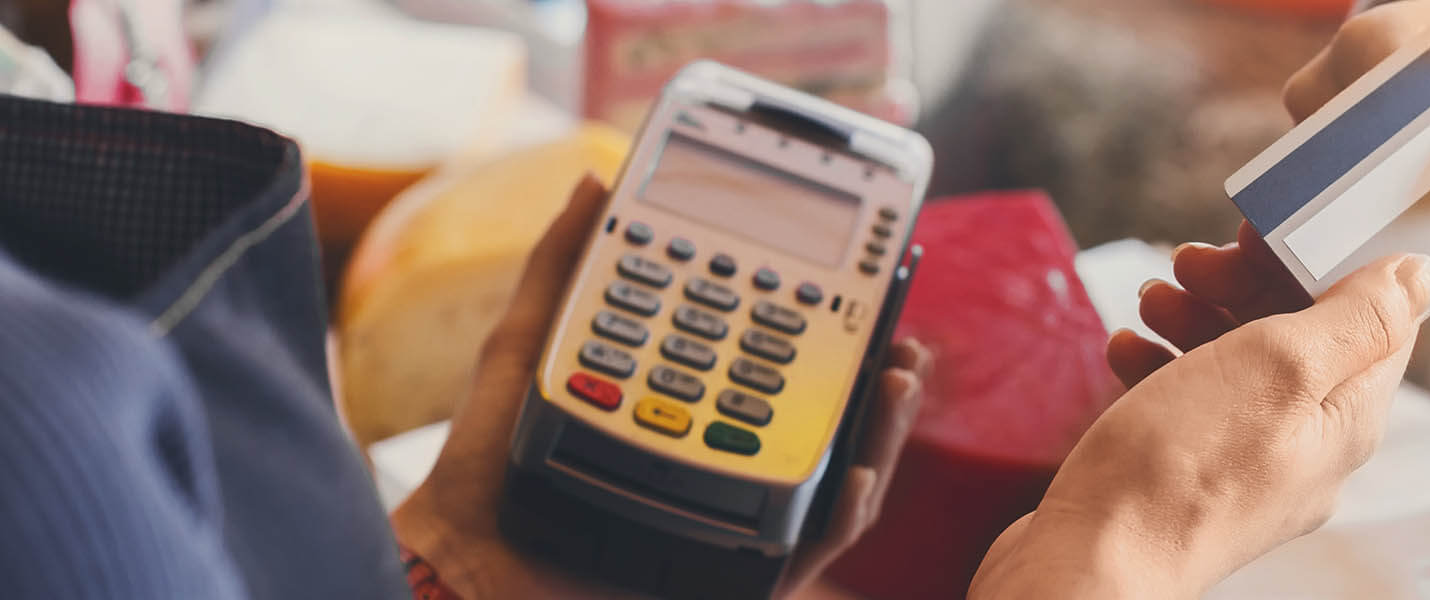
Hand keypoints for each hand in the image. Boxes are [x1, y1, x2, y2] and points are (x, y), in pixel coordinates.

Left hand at [390, 176, 928, 598]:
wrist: (466, 562)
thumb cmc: (486, 470)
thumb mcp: (529, 348)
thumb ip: (562, 267)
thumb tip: (593, 184)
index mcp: (694, 406)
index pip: (783, 360)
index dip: (834, 327)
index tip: (868, 281)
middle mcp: (725, 458)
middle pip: (828, 415)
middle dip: (881, 375)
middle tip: (901, 336)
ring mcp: (734, 511)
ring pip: (837, 475)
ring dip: (884, 430)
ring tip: (898, 380)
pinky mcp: (739, 572)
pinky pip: (812, 546)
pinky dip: (845, 511)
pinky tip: (855, 472)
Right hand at [968, 246, 1429, 596]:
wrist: (1094, 563)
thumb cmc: (1186, 465)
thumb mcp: (1283, 366)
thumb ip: (1359, 317)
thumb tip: (1421, 275)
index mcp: (1349, 417)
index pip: (1376, 318)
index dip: (1327, 261)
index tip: (1267, 232)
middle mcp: (1311, 447)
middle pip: (1302, 336)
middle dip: (1248, 283)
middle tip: (1193, 261)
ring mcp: (1251, 467)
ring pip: (1241, 366)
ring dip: (1198, 315)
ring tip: (1152, 298)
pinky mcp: (1196, 478)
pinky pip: (1194, 405)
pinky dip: (1164, 365)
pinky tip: (1126, 350)